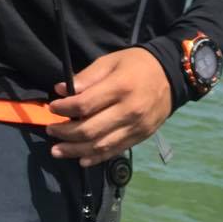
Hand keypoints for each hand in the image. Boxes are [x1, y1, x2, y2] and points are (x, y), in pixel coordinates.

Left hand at [46, 47, 172, 166]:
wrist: (172, 75)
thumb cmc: (136, 64)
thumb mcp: (110, 61)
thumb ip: (86, 77)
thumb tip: (61, 91)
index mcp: (120, 88)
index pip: (85, 105)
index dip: (64, 109)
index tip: (52, 108)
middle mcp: (128, 111)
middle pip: (90, 129)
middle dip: (66, 133)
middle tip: (50, 131)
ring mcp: (136, 127)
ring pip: (101, 145)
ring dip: (75, 151)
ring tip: (57, 151)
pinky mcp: (141, 137)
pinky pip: (115, 151)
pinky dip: (96, 158)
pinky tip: (81, 159)